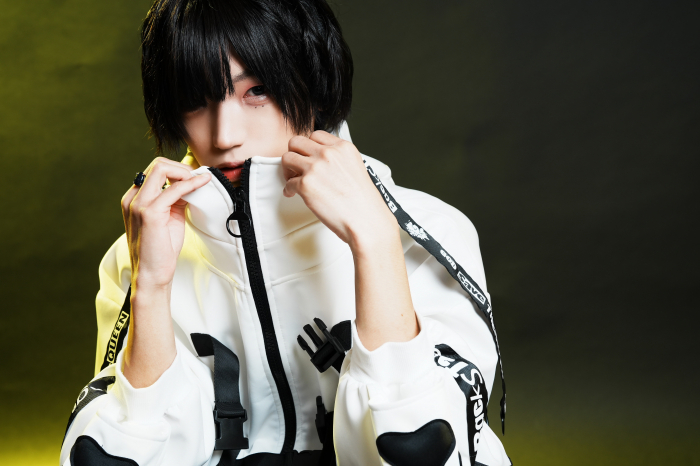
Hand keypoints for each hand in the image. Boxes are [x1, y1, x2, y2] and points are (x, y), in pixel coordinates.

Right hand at [121, 157, 210, 290]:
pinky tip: (202, 183)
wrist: (151, 274)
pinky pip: (174, 189)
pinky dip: (191, 183)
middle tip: (198, 177)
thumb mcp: (169, 218)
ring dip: (185, 172)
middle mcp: (132, 198)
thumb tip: (190, 185)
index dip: (177, 171)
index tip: (194, 177)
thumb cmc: (160, 250)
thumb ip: (175, 200)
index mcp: (134, 199)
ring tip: (200, 180)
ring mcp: (138, 204)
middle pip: (157, 164)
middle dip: (181, 167)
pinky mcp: (150, 212)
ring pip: (161, 169)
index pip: (155, 171)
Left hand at [282, 131, 395, 248]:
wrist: (366, 219)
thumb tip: (321, 162)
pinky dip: (289, 190)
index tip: (309, 157)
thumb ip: (338, 159)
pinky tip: (294, 194)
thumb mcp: (356, 167)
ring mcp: (315, 168)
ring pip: (287, 158)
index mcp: (343, 147)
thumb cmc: (364, 201)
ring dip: (287, 169)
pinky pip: (288, 183)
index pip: (316, 135)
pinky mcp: (305, 185)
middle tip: (296, 167)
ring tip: (293, 180)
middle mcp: (328, 153)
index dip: (309, 147)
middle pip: (297, 142)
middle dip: (295, 154)